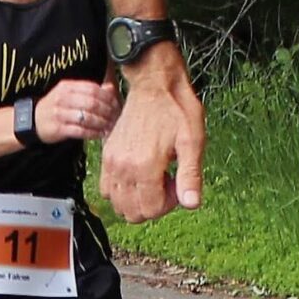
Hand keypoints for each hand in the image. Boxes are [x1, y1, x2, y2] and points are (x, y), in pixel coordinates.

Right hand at [36, 78, 124, 143]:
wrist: (32, 120)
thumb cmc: (57, 106)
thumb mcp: (70, 93)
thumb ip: (90, 90)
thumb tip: (111, 88)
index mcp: (67, 86)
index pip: (93, 89)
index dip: (107, 97)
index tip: (117, 104)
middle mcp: (62, 98)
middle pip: (91, 103)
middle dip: (107, 111)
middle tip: (116, 117)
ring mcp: (59, 114)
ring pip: (87, 117)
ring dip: (102, 123)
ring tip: (110, 127)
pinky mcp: (58, 129)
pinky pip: (80, 131)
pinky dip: (93, 133)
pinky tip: (100, 134)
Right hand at [100, 61, 204, 217]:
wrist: (155, 85)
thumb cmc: (176, 110)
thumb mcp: (192, 142)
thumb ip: (190, 176)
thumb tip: (191, 204)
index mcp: (144, 165)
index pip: (151, 210)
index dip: (169, 204)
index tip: (178, 184)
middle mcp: (123, 167)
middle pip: (133, 212)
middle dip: (154, 205)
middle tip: (168, 182)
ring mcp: (111, 161)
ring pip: (119, 204)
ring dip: (138, 200)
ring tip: (155, 178)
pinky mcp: (106, 155)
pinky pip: (107, 189)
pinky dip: (122, 191)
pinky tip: (140, 176)